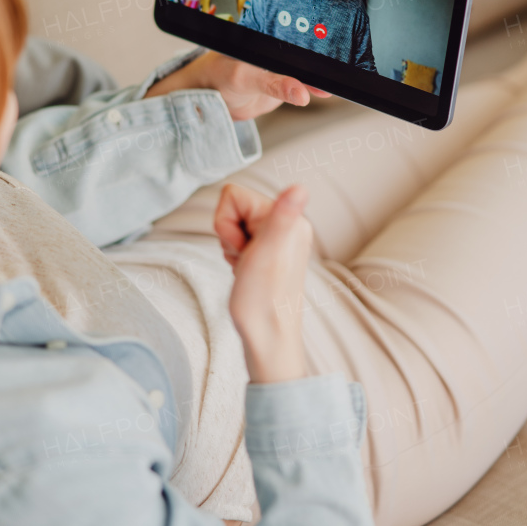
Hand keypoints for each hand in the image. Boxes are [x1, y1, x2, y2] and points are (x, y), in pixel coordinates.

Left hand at [143, 51, 330, 119]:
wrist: (204, 101)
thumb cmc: (216, 76)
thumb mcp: (246, 78)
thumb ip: (274, 85)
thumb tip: (302, 92)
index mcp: (268, 41)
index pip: (297, 40)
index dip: (317, 45)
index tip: (335, 56)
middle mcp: (276, 52)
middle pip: (306, 56)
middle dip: (324, 63)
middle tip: (343, 73)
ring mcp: (279, 70)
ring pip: (306, 73)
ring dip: (321, 79)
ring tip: (337, 85)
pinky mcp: (280, 89)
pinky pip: (301, 88)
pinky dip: (314, 91)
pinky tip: (326, 92)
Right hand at [214, 183, 312, 382]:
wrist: (267, 338)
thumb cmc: (263, 301)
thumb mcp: (267, 253)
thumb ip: (283, 216)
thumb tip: (301, 187)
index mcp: (290, 217)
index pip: (232, 195)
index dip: (225, 223)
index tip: (242, 249)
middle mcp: (289, 223)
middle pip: (234, 209)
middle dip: (229, 236)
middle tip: (245, 261)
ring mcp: (279, 238)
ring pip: (234, 226)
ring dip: (232, 247)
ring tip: (246, 269)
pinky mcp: (271, 252)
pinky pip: (241, 241)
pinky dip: (236, 257)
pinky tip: (247, 273)